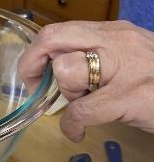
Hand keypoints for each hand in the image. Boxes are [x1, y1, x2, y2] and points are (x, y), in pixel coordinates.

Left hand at [18, 20, 153, 140]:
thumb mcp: (131, 55)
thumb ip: (98, 54)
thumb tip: (60, 68)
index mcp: (113, 31)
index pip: (59, 29)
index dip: (37, 52)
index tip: (34, 73)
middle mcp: (116, 42)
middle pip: (53, 38)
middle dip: (32, 64)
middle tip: (33, 87)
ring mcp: (123, 69)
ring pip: (66, 71)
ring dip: (65, 94)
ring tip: (82, 104)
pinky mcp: (129, 97)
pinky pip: (81, 112)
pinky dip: (71, 126)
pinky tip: (78, 132)